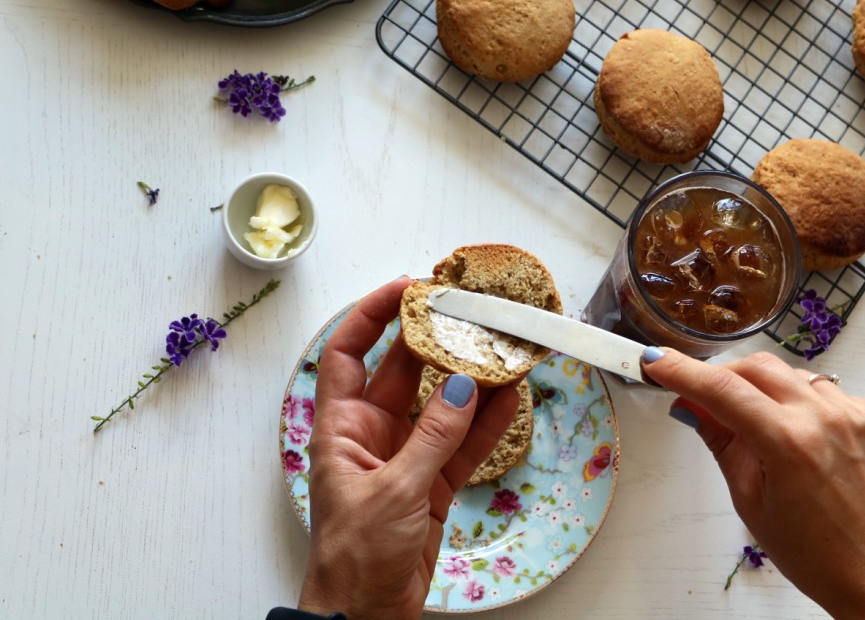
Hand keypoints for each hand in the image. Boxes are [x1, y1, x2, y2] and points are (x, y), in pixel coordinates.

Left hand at [298, 277, 522, 619]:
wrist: (365, 615)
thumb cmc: (354, 557)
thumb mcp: (393, 490)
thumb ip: (433, 436)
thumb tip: (465, 386)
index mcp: (342, 427)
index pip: (348, 353)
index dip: (371, 315)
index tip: (406, 287)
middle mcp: (372, 433)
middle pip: (404, 371)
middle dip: (435, 341)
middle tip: (468, 312)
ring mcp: (406, 456)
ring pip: (442, 405)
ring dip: (472, 381)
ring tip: (502, 349)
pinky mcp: (433, 482)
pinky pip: (463, 442)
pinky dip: (488, 423)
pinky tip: (512, 399)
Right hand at [641, 348, 864, 619]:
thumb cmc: (818, 555)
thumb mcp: (751, 501)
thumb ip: (721, 442)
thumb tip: (690, 405)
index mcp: (789, 444)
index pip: (721, 389)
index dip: (682, 370)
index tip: (658, 361)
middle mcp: (827, 420)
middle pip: (758, 367)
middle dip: (727, 376)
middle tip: (710, 398)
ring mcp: (862, 415)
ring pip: (798, 378)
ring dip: (774, 396)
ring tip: (775, 438)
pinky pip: (835, 395)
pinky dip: (815, 411)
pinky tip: (817, 447)